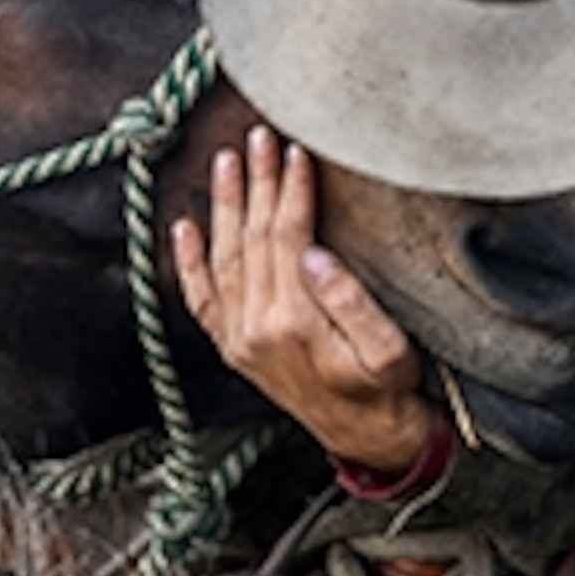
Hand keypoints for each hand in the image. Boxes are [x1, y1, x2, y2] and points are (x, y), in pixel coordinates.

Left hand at [170, 128, 441, 475]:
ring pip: (223, 257)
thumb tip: (315, 254)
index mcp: (293, 322)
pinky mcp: (232, 348)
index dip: (291, 189)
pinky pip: (200, 299)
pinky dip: (188, 262)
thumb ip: (353, 303)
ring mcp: (237, 339)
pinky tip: (184, 226)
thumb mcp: (390, 352)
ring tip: (226, 161)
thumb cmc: (386, 392)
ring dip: (224, 205)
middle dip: (258, 182)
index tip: (296, 150)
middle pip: (253, 237)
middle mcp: (255, 329)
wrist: (366, 439)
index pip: (287, 235)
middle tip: (260, 136)